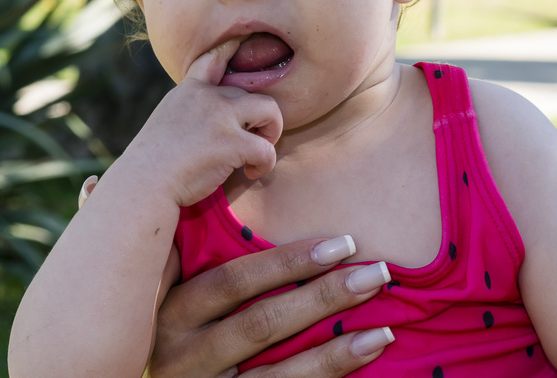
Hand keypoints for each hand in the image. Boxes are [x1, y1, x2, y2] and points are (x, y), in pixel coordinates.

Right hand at [118, 39, 283, 207]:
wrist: (144, 184)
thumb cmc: (152, 165)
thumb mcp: (167, 123)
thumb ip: (191, 114)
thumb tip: (212, 124)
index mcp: (189, 91)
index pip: (213, 58)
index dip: (232, 47)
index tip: (244, 40)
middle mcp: (207, 98)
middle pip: (252, 92)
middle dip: (259, 117)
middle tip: (252, 139)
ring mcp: (221, 118)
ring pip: (270, 108)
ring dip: (272, 130)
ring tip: (258, 151)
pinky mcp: (233, 143)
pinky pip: (267, 149)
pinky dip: (265, 164)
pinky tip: (251, 173)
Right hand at [148, 237, 392, 377]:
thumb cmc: (177, 337)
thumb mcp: (175, 302)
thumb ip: (207, 270)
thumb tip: (266, 196)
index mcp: (170, 312)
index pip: (232, 281)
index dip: (288, 262)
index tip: (343, 243)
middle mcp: (181, 354)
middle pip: (260, 322)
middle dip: (323, 296)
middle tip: (378, 271)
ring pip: (276, 369)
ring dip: (335, 343)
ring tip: (385, 322)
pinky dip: (330, 372)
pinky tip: (366, 352)